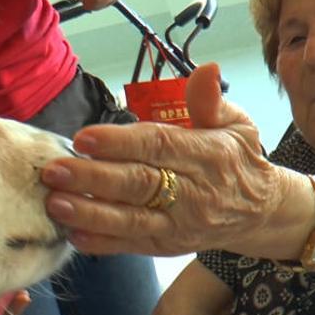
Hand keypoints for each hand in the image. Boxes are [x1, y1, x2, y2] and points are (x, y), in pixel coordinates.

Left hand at [40, 64, 294, 255]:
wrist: (259, 211)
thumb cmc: (238, 159)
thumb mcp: (237, 124)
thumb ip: (211, 101)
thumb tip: (207, 69)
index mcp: (208, 155)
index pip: (159, 146)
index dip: (120, 143)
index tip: (84, 137)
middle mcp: (194, 192)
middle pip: (139, 185)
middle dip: (93, 178)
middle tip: (54, 170)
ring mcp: (180, 224)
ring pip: (131, 219)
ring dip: (90, 213)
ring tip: (55, 203)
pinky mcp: (169, 245)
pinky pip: (133, 244)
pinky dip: (102, 242)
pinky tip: (73, 233)